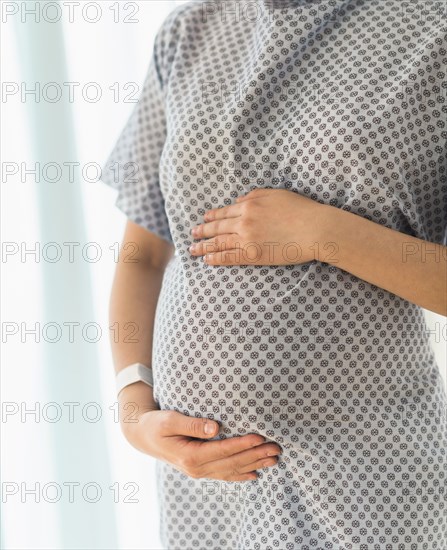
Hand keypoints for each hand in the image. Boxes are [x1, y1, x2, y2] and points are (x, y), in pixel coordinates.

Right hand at [123, 408, 281, 481]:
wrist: (143, 436)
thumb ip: (192, 424)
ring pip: (232, 471)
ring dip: (254, 464)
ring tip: (274, 459)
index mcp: (190, 456)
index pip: (223, 451)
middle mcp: (196, 468)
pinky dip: (241, 475)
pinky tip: (255, 475)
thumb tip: (215, 427)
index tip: (260, 438)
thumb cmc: (156, 424)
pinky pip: (224, 475)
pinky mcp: (200, 469)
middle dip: (255, 456)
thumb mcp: (170, 420)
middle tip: (276, 449)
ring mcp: (198, 472)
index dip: (242, 445)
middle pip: (232, 463)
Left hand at [189, 188, 330, 265]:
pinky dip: (215, 258)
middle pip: (218, 227)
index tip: (204, 219)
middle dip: (203, 231)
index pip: (225, 211)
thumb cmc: (301, 210)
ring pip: (219, 243)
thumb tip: (237, 201)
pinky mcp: (252, 255)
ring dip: (203, 246)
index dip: (212, 216)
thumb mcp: (276, 194)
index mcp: (249, 205)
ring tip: (192, 249)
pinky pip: (228, 257)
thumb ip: (254, 195)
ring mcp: (246, 239)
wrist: (314, 228)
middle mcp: (243, 221)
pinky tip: (206, 260)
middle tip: (193, 234)